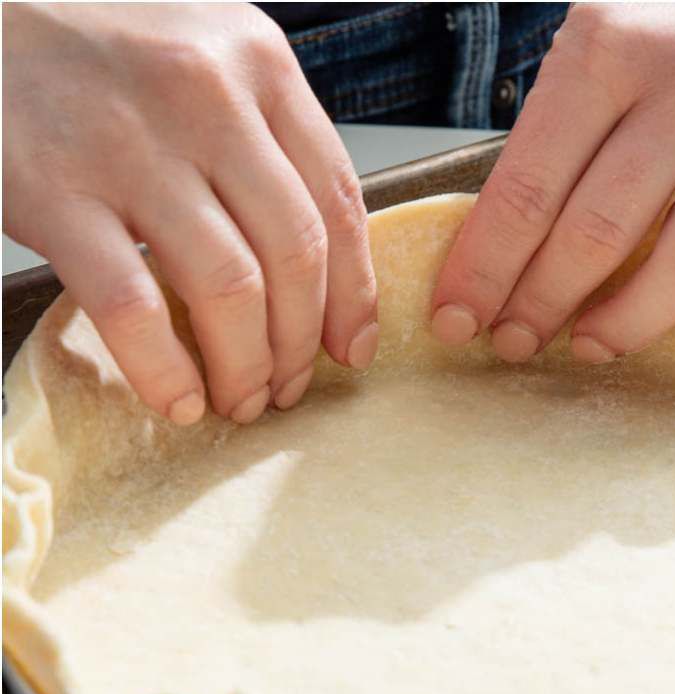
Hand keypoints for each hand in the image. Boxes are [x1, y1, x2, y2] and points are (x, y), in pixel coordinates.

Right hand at [2, 2, 377, 423]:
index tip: (350, 347)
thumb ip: (263, 134)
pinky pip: (133, 305)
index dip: (354, 294)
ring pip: (230, 287)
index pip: (337, 202)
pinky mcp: (53, 189)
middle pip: (295, 253)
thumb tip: (321, 268)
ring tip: (241, 401)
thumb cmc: (94, 44)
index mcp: (257, 62)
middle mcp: (207, 98)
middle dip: (300, 343)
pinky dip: (166, 369)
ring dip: (246, 366)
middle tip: (290, 389)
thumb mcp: (202, 55)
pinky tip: (179, 399)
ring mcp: (129, 144)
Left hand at [429, 2, 674, 368]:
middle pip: (601, 230)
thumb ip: (554, 117)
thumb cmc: (673, 11)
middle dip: (542, 303)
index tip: (455, 319)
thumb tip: (494, 238)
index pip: (529, 186)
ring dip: (631, 321)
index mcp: (608, 48)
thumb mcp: (597, 29)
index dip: (485, 267)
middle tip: (513, 343)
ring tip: (590, 347)